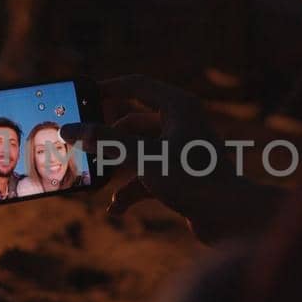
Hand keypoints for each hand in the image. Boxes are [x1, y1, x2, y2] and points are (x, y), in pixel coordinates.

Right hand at [62, 75, 280, 243]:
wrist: (231, 217)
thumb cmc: (194, 180)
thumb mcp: (144, 158)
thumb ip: (106, 143)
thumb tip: (70, 129)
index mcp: (178, 106)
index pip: (136, 85)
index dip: (107, 88)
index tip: (81, 95)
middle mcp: (181, 124)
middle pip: (132, 123)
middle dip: (107, 140)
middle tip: (80, 148)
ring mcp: (181, 151)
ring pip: (137, 152)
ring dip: (117, 169)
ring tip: (95, 183)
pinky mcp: (181, 176)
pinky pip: (147, 176)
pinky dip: (131, 189)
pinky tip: (117, 208)